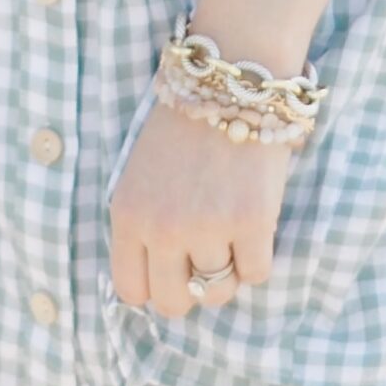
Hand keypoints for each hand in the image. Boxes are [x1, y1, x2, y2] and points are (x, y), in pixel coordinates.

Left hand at [110, 90, 288, 317]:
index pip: (130, 290)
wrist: (229, 84)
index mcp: (127, 215)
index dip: (153, 287)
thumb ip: (141, 226)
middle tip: (204, 261)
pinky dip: (257, 259)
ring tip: (231, 240)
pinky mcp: (252, 221)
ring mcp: (208, 227)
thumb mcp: (138, 177)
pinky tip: (254, 229)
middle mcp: (162, 228)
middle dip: (190, 290)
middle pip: (173, 302)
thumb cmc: (183, 127)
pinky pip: (256, 274)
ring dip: (227, 274)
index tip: (170, 272)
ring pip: (217, 292)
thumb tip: (158, 279)